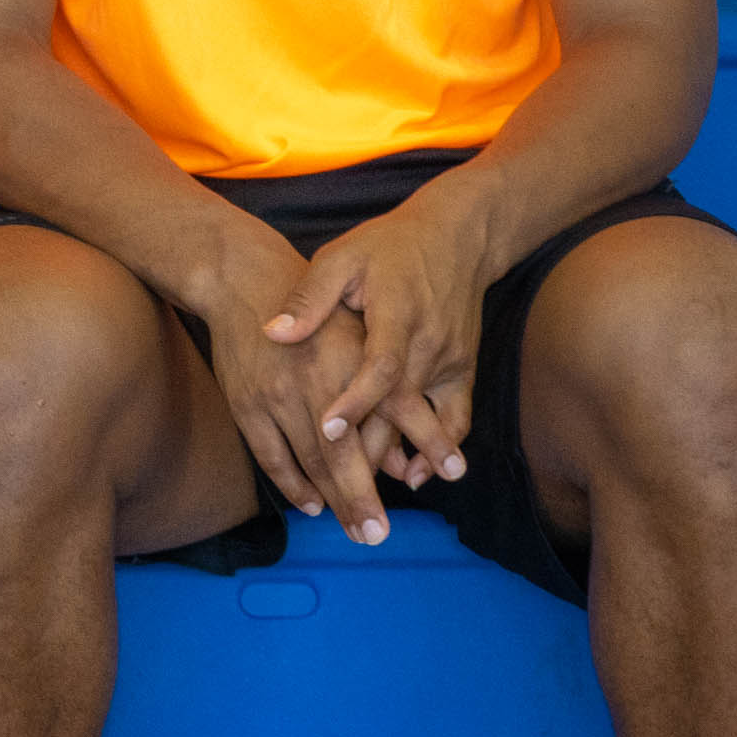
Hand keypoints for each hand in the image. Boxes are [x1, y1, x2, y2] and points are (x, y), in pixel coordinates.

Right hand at [194, 228, 396, 536]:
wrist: (243, 279)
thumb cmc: (317, 311)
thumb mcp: (360, 332)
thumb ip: (386, 390)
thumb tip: (406, 452)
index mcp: (352, 362)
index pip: (384, 423)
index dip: (401, 459)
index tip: (427, 486)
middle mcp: (316, 382)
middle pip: (344, 455)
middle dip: (362, 499)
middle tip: (377, 536)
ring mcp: (276, 396)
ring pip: (310, 461)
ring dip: (333, 500)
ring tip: (354, 529)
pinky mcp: (246, 404)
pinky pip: (271, 456)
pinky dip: (292, 484)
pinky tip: (311, 504)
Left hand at [260, 188, 506, 503]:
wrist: (456, 237)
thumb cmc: (387, 247)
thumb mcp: (342, 259)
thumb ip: (310, 298)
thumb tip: (273, 332)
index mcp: (395, 315)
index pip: (377, 366)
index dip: (354, 400)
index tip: (326, 430)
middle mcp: (428, 343)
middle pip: (401, 407)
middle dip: (377, 454)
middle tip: (352, 500)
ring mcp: (450, 359)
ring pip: (426, 419)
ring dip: (406, 459)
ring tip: (382, 500)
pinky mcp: (463, 369)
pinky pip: (456, 416)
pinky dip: (440, 446)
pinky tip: (419, 475)